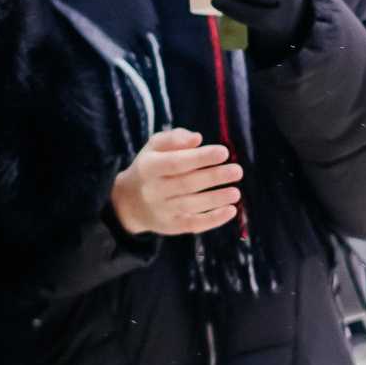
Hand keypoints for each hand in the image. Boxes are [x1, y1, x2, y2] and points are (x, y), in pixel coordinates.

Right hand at [109, 128, 242, 235]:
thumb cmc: (150, 167)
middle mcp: (153, 190)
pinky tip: (231, 211)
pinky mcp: (171, 226)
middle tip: (237, 171)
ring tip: (236, 192)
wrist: (128, 202)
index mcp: (149, 167)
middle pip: (186, 184)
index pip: (176, 163)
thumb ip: (175, 139)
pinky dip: (213, 220)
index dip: (200, 158)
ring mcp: (162, 210)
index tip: (224, 152)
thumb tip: (197, 138)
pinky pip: (193, 225)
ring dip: (216, 199)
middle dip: (213, 177)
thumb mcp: (154, 147)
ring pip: (191, 205)